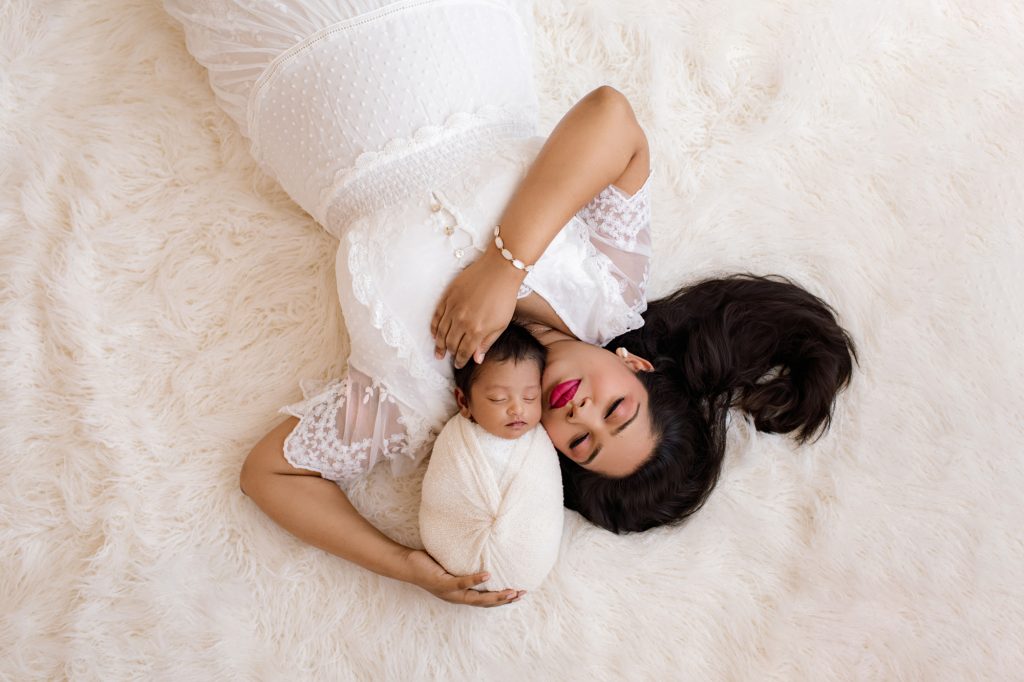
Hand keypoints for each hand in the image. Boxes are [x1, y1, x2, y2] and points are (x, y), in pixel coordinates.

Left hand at [403, 548, 524, 607]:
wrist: (405, 565)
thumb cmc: (428, 563)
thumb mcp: (450, 565)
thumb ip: (463, 563)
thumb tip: (479, 547)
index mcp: (460, 594)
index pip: (485, 601)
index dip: (502, 600)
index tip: (519, 594)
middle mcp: (456, 597)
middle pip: (485, 603)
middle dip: (504, 600)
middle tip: (522, 594)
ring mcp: (449, 592)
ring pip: (476, 598)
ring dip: (495, 596)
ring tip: (511, 591)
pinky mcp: (442, 583)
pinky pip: (461, 583)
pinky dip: (475, 580)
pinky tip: (488, 575)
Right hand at [431, 249, 524, 367]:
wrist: (499, 270)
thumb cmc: (504, 297)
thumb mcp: (501, 324)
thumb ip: (487, 343)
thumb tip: (476, 359)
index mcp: (477, 330)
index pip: (464, 351)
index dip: (460, 361)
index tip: (458, 365)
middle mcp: (462, 321)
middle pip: (451, 343)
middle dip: (449, 353)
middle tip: (448, 358)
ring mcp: (453, 308)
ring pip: (441, 332)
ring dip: (439, 343)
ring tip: (438, 351)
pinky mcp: (448, 296)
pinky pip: (437, 316)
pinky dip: (434, 327)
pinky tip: (434, 333)